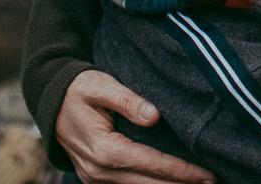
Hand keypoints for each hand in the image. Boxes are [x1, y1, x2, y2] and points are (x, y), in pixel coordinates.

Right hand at [56, 69, 214, 183]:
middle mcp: (99, 171)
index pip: (153, 164)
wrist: (49, 101)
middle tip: (211, 182)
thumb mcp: (100, 85)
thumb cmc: (78, 89)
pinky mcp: (94, 178)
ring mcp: (95, 178)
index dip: (182, 171)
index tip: (207, 174)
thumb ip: (127, 99)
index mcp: (104, 150)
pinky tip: (168, 182)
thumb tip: (154, 115)